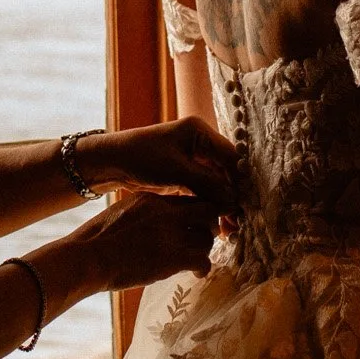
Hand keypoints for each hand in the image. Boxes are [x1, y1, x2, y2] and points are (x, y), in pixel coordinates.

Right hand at [72, 191, 221, 290]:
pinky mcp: (174, 258)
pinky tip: (196, 273)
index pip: (188, 198)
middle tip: (201, 239)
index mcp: (152, 199)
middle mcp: (167, 212)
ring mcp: (172, 234)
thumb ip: (142, 213)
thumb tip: (150, 222)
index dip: (197, 212)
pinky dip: (203, 268)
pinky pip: (203, 261)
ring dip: (203, 250)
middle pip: (207, 212)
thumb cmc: (94, 241)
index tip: (195, 223)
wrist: (87, 258)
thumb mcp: (120, 213)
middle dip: (208, 226)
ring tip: (195, 260)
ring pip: (207, 239)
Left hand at [81, 118, 240, 213]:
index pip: (231, 156)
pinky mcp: (184, 171)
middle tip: (239, 221)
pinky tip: (215, 220)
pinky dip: (209, 202)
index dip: (241, 181)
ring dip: (222, 202)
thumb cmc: (141, 158)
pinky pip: (203, 187)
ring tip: (229, 226)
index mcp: (200, 132)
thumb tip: (233, 200)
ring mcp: (192, 156)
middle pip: (225, 170)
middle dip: (232, 195)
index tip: (248, 204)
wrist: (112, 162)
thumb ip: (207, 183)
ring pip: (216, 181)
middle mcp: (199, 142)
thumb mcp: (176, 171)